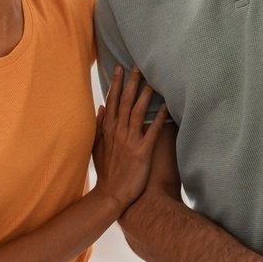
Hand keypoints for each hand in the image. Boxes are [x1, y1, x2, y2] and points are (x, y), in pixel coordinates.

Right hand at [93, 66, 168, 209]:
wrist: (111, 194)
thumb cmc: (106, 171)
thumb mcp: (96, 147)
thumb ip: (99, 126)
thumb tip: (101, 107)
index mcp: (107, 130)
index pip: (112, 101)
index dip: (115, 84)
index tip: (119, 68)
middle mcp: (118, 132)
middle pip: (125, 103)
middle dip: (131, 83)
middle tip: (138, 67)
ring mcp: (130, 141)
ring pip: (138, 113)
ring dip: (145, 96)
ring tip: (152, 81)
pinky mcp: (142, 152)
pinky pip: (152, 132)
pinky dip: (159, 119)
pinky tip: (166, 107)